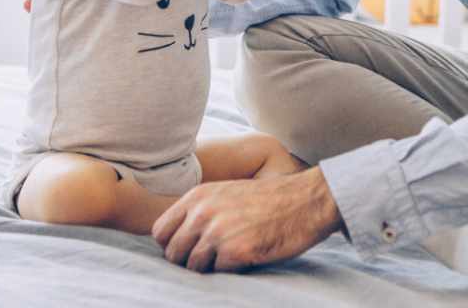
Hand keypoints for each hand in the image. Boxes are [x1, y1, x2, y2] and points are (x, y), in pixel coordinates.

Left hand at [152, 167, 342, 272]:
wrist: (307, 200)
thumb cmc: (270, 199)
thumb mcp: (227, 194)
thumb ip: (201, 211)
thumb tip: (180, 240)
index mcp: (198, 196)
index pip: (160, 232)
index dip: (172, 245)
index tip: (189, 249)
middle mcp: (203, 212)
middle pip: (173, 254)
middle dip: (189, 261)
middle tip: (214, 258)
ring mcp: (218, 232)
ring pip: (194, 267)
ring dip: (211, 268)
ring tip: (233, 256)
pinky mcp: (236, 251)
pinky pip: (219, 273)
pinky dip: (231, 270)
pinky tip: (248, 257)